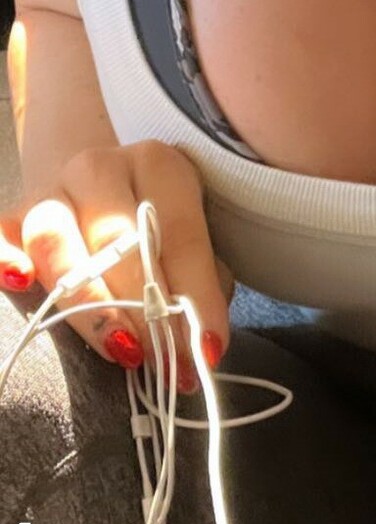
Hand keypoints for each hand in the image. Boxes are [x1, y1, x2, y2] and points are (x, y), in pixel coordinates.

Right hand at [0, 139, 234, 389]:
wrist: (101, 185)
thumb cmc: (158, 222)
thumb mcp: (190, 238)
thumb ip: (201, 280)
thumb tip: (203, 343)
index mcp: (157, 165)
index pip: (179, 233)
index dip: (196, 294)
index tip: (207, 348)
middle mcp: (99, 169)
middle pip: (117, 238)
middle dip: (144, 307)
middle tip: (162, 358)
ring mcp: (49, 191)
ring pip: (55, 239)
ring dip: (88, 301)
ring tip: (119, 347)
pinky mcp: (12, 218)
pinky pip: (1, 236)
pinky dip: (6, 259)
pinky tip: (20, 281)